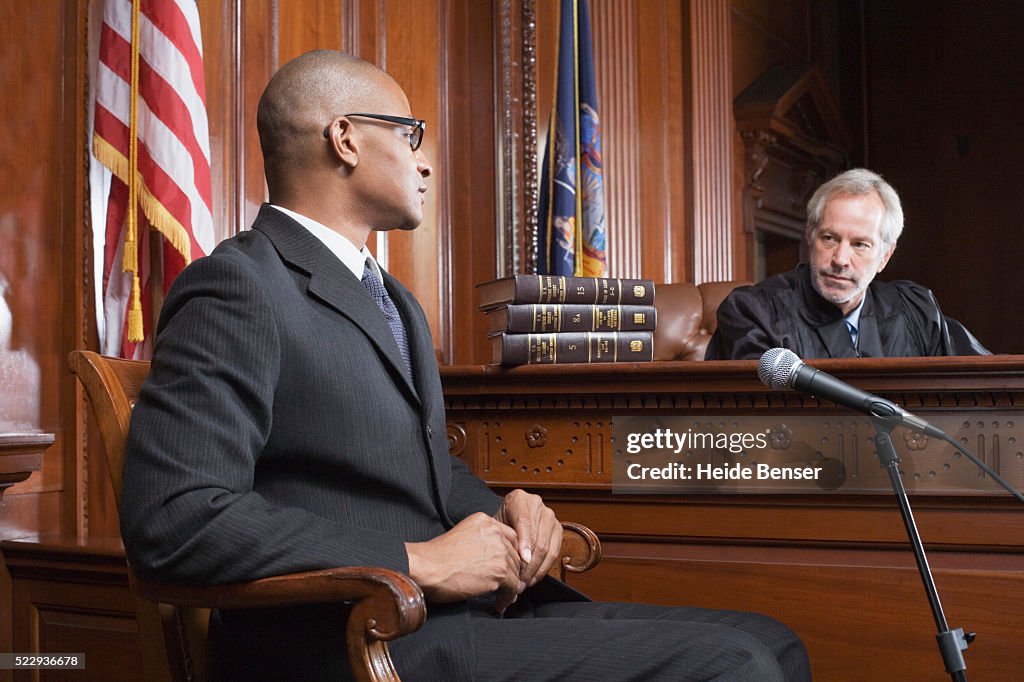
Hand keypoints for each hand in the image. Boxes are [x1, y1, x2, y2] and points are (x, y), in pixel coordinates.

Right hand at [405, 512, 522, 611]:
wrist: (426, 568)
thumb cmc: (435, 557)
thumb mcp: (462, 535)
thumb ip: (481, 540)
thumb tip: (493, 559)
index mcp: (485, 521)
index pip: (510, 537)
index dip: (510, 554)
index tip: (506, 567)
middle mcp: (495, 533)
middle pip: (515, 554)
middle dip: (511, 571)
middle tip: (505, 585)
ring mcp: (499, 552)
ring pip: (515, 572)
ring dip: (509, 587)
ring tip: (502, 597)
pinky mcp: (499, 572)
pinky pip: (512, 587)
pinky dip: (507, 599)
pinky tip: (498, 604)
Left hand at [494, 489, 562, 589]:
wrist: (508, 516)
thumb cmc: (498, 523)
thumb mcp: (495, 526)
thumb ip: (502, 539)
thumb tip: (510, 561)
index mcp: (519, 499)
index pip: (524, 522)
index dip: (525, 542)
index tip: (523, 560)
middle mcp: (537, 504)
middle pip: (537, 538)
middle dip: (528, 564)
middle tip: (518, 581)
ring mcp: (550, 516)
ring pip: (547, 547)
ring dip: (535, 570)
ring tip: (524, 583)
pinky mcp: (558, 529)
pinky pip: (554, 552)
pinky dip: (544, 568)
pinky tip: (533, 578)